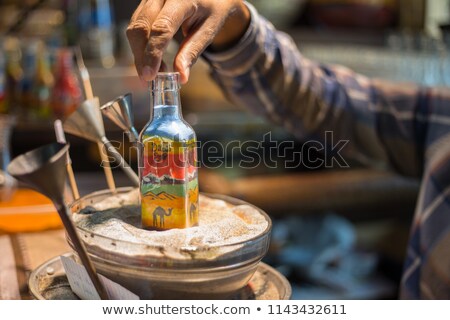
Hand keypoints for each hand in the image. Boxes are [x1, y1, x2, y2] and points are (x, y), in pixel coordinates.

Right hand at [126, 0, 249, 82]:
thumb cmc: (213, 10)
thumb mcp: (209, 30)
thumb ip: (192, 51)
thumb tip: (181, 76)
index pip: (162, 28)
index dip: (153, 53)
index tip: (150, 75)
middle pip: (142, 27)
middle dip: (142, 57)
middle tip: (148, 80)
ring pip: (134, 27)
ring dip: (140, 53)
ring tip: (155, 72)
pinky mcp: (145, 3)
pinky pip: (136, 25)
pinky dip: (140, 46)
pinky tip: (151, 59)